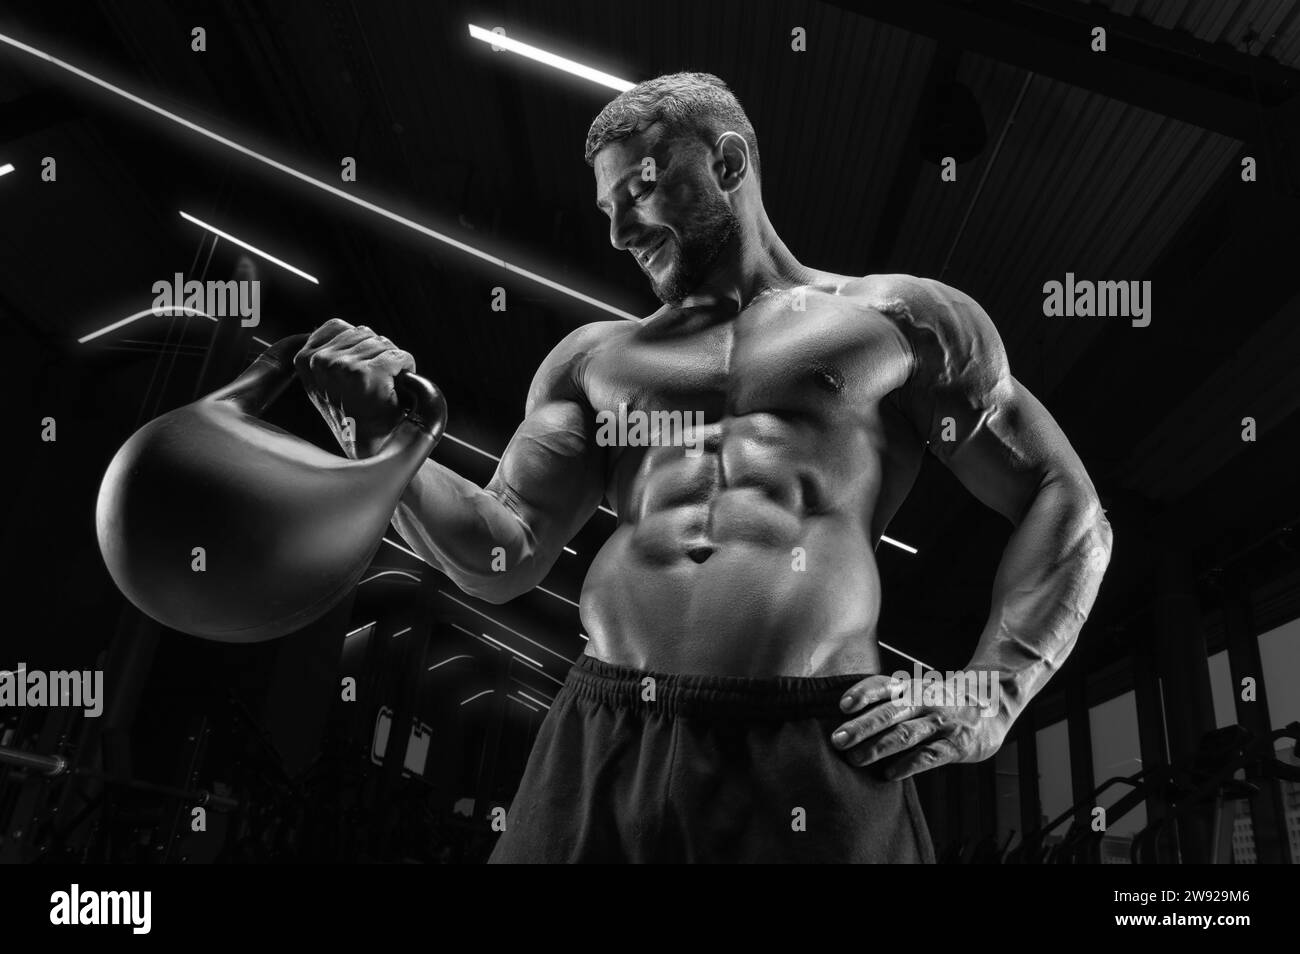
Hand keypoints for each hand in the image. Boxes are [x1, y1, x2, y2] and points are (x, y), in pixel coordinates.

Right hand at [294, 319, 415, 457]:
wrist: (370, 451)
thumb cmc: (353, 417)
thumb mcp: (327, 382)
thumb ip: (330, 352)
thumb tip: (351, 329)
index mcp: (305, 360)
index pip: (338, 325)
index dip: (357, 346)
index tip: (357, 374)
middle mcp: (320, 361)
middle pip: (364, 332)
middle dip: (376, 355)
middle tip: (372, 387)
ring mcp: (343, 368)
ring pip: (384, 344)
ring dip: (391, 365)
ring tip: (380, 391)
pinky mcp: (369, 376)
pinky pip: (401, 357)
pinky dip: (407, 371)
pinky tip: (394, 392)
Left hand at [830, 673, 1006, 779]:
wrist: (993, 702)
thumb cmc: (942, 702)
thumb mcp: (919, 692)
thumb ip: (891, 701)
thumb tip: (848, 720)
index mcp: (912, 688)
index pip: (883, 685)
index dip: (863, 693)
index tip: (842, 705)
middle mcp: (925, 701)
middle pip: (890, 712)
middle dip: (862, 726)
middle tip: (838, 739)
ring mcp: (942, 723)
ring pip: (907, 734)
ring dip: (879, 746)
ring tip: (856, 758)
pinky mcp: (957, 744)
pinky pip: (930, 756)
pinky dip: (909, 765)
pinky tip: (889, 774)